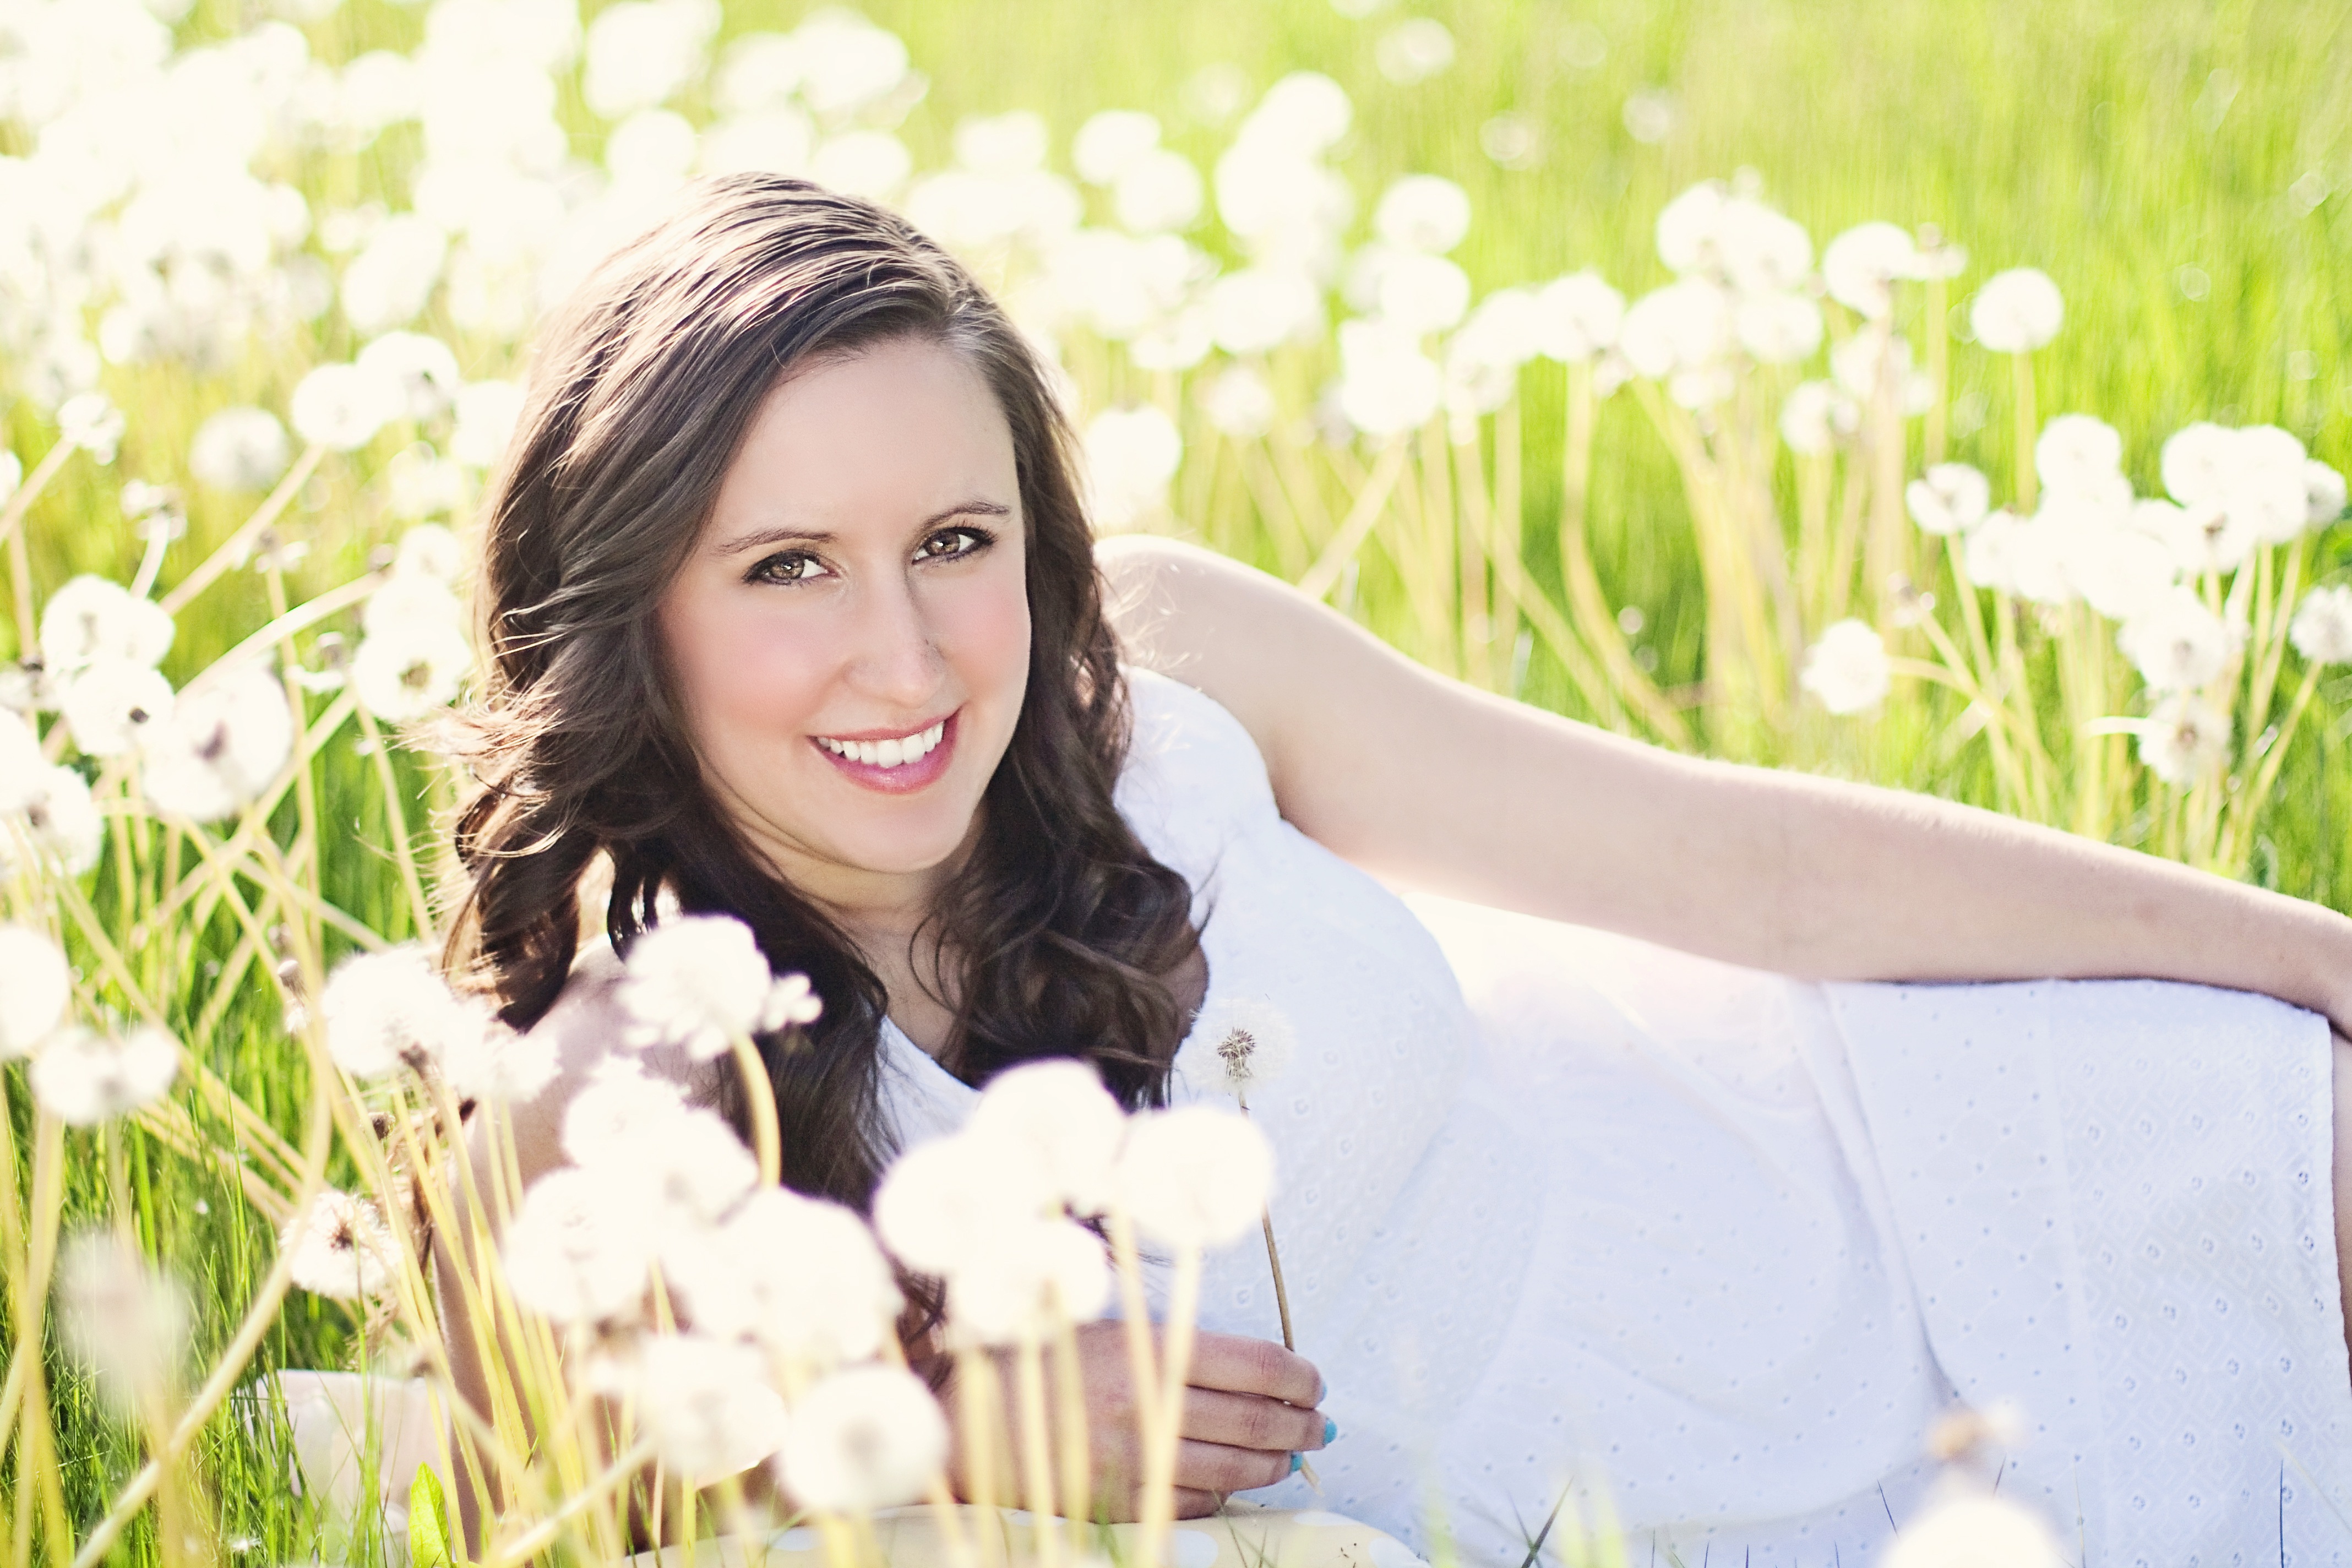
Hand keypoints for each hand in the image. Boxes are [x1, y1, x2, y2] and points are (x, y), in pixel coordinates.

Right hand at [936, 1323, 1328, 1521]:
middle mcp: (1150, 1402)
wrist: (971, 1417)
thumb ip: (1173, 1333)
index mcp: (1152, 1347)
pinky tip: (1237, 1484)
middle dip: (1299, 1424)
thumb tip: (1252, 1361)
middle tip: (1317, 1425)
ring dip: (1274, 1464)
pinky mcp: (1122, 1501)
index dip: (1298, 1376)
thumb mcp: (1108, 1320)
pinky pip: (1194, 1503)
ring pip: (1234, 1469)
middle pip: (1255, 1420)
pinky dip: (1225, 1495)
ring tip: (1291, 1457)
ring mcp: (1137, 1458)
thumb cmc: (1045, 1356)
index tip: (1313, 1382)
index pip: (1256, 1364)